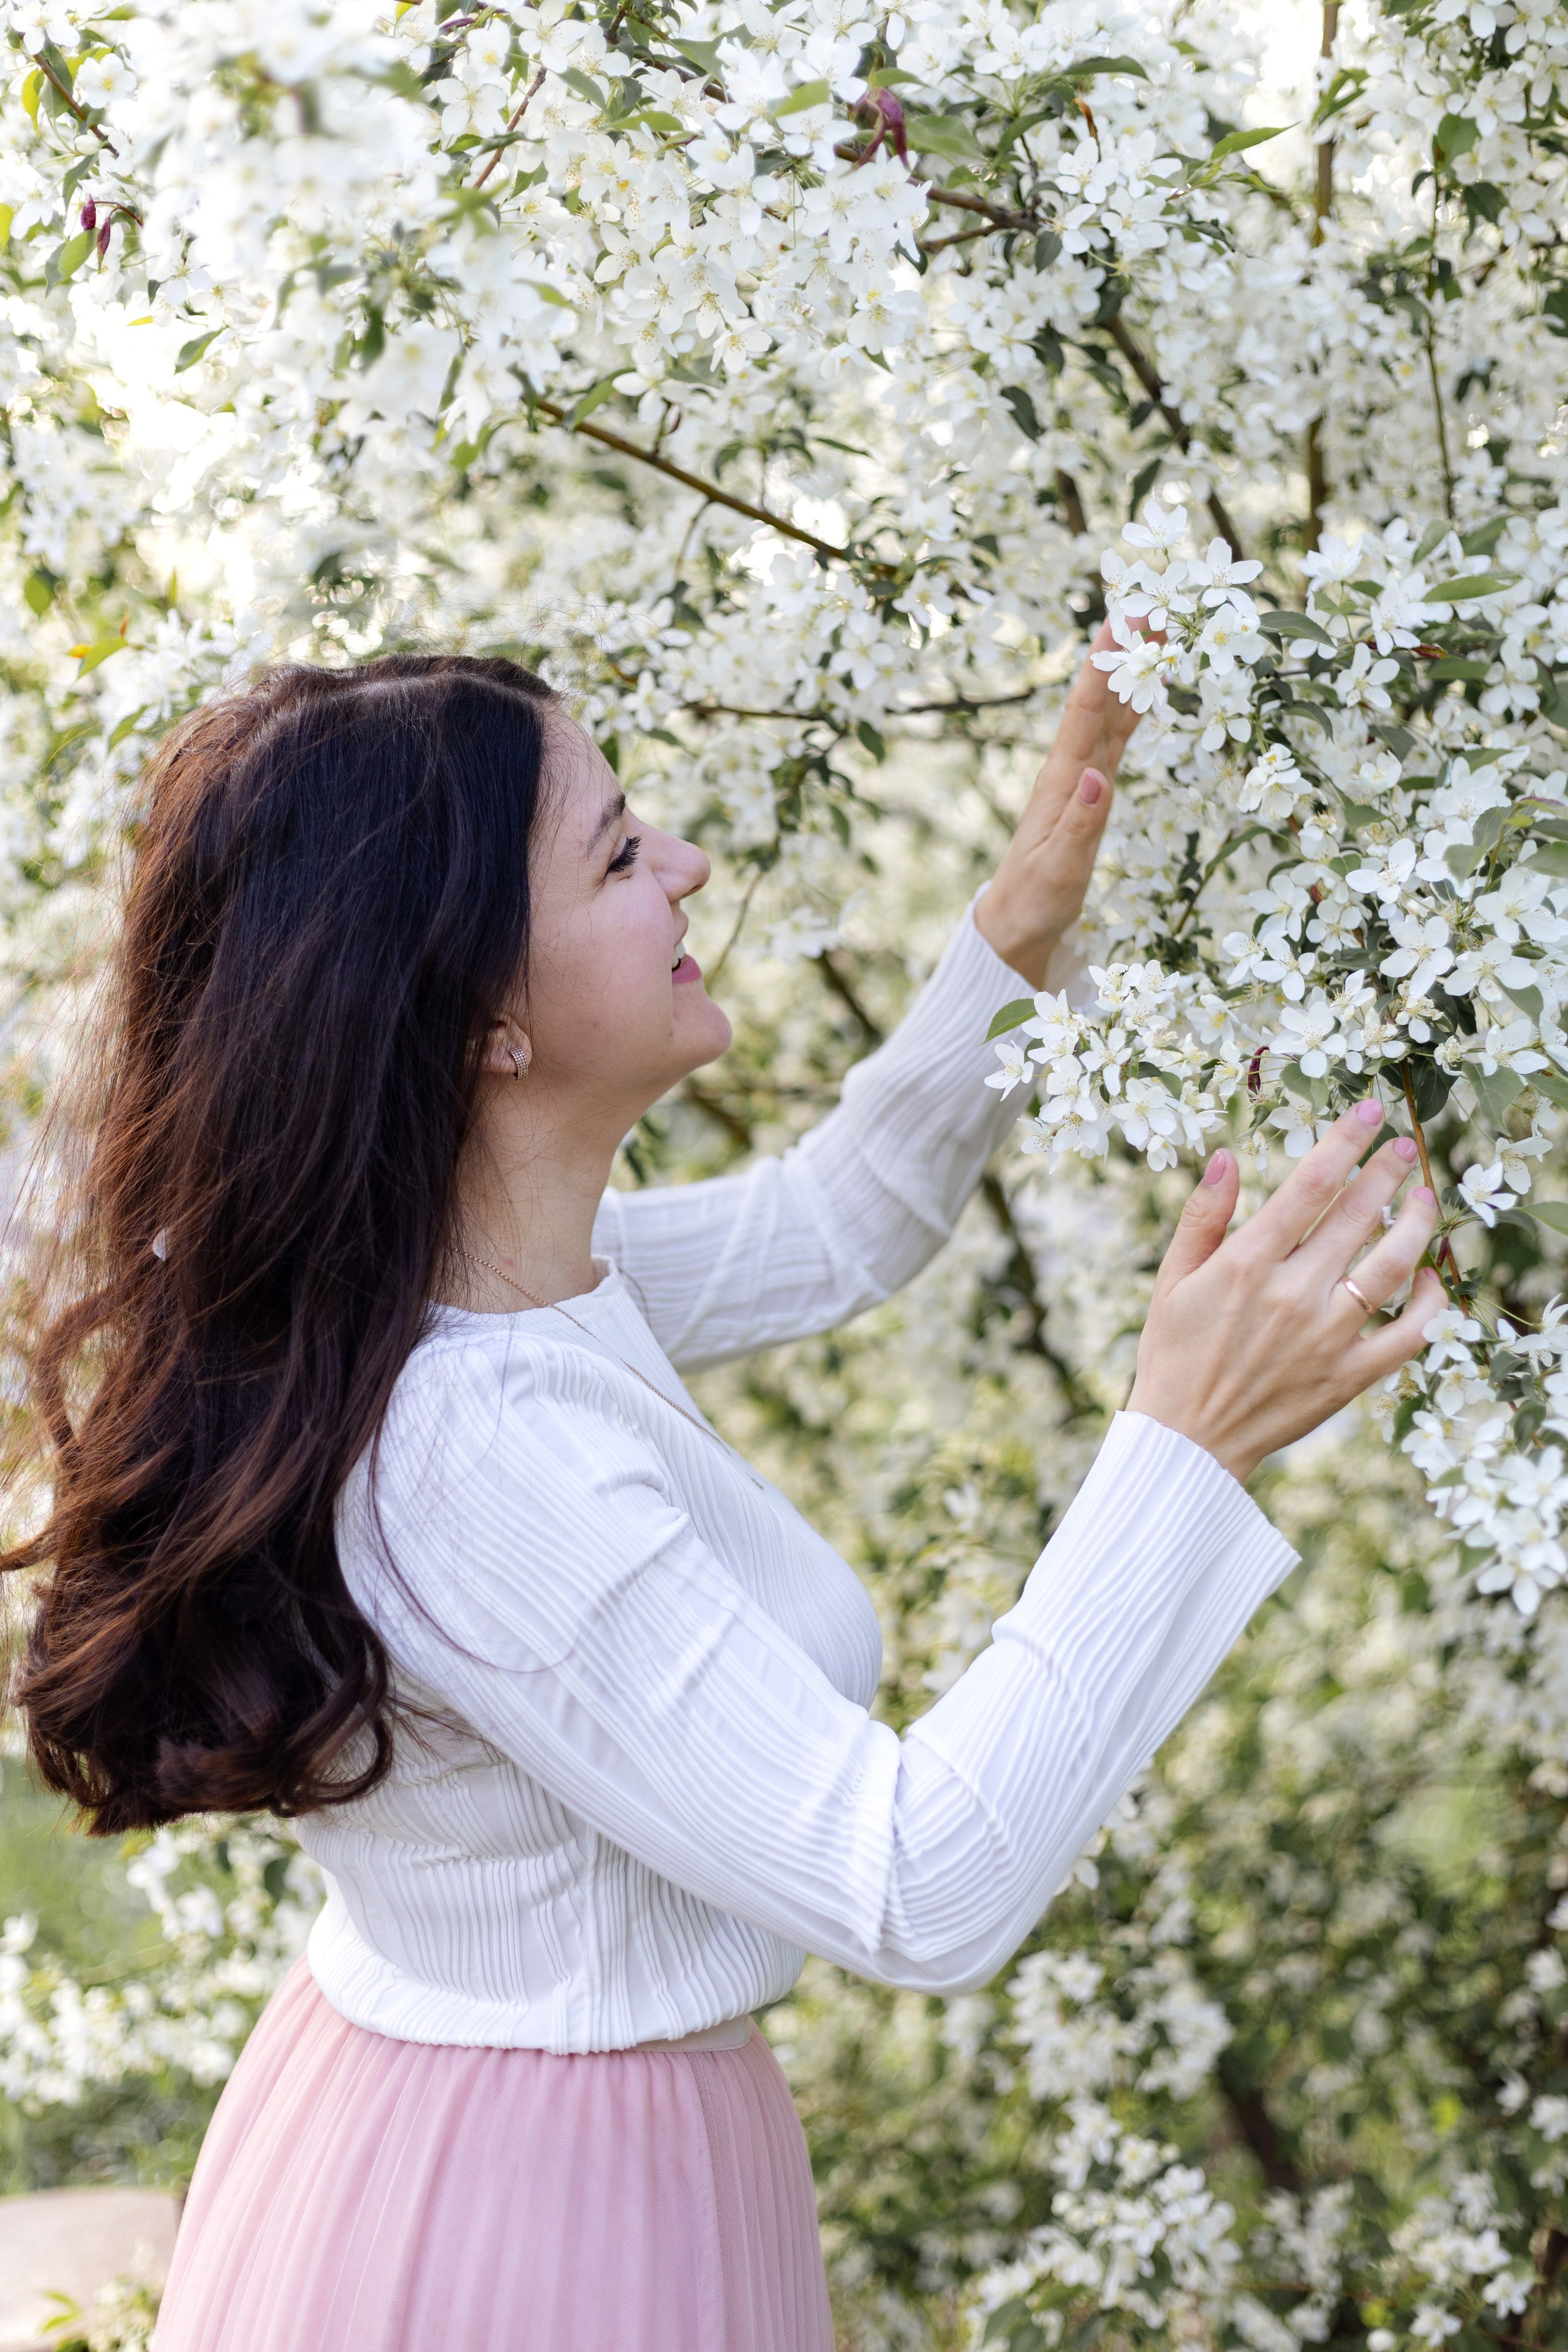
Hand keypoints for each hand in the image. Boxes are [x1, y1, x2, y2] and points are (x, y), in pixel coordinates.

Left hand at [974, 618, 1145, 988]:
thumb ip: (1079, 824)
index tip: (1121, 618)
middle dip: (1122, 652)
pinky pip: (1117, 740)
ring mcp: (1082, 780)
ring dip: (1131, 673)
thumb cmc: (1035, 899)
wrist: (1017, 925)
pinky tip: (1146, 691)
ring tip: (1155, 630)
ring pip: (1111, 714)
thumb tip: (1096, 776)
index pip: (1085, 711)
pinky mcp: (1092, 794)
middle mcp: (1071, 770)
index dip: (1104, 665)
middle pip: (1100, 699)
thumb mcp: (1059, 868)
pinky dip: (1133, 710)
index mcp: (1061, 781)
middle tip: (1148, 603)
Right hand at [1126, 1101, 1443, 1484]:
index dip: (1345, 1141)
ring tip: (1425, 1200)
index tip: (1369, 1112)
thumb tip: (1226, 1155)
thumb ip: (1202, 1215)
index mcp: (1247, 1264)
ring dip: (1418, 1226)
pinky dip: (1428, 1304)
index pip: (1310, 1185)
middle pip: (1359, 1216)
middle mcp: (1293, 1295)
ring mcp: (1327, 1337)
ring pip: (1392, 1267)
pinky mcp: (1348, 1376)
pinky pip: (1407, 1336)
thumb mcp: (1172, 1278)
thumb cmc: (1174, 1352)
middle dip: (1388, 1172)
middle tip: (1405, 1147)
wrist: (1188, 1439)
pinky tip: (1427, 1278)